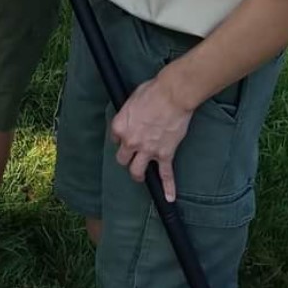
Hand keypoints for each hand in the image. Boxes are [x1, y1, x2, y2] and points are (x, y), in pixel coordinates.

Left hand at [110, 76, 195, 201]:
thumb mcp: (132, 98)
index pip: (115, 139)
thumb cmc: (153, 91)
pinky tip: (170, 197)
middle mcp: (130, 142)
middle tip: (132, 155)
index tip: (128, 135)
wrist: (173, 95)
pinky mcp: (165, 154)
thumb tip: (133, 114)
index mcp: (119, 127)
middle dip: (126, 157)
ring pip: (137, 171)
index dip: (122, 138)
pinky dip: (169, 187)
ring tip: (141, 175)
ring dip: (137, 174)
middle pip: (122, 159)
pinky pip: (166, 174)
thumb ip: (129, 112)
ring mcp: (148, 150)